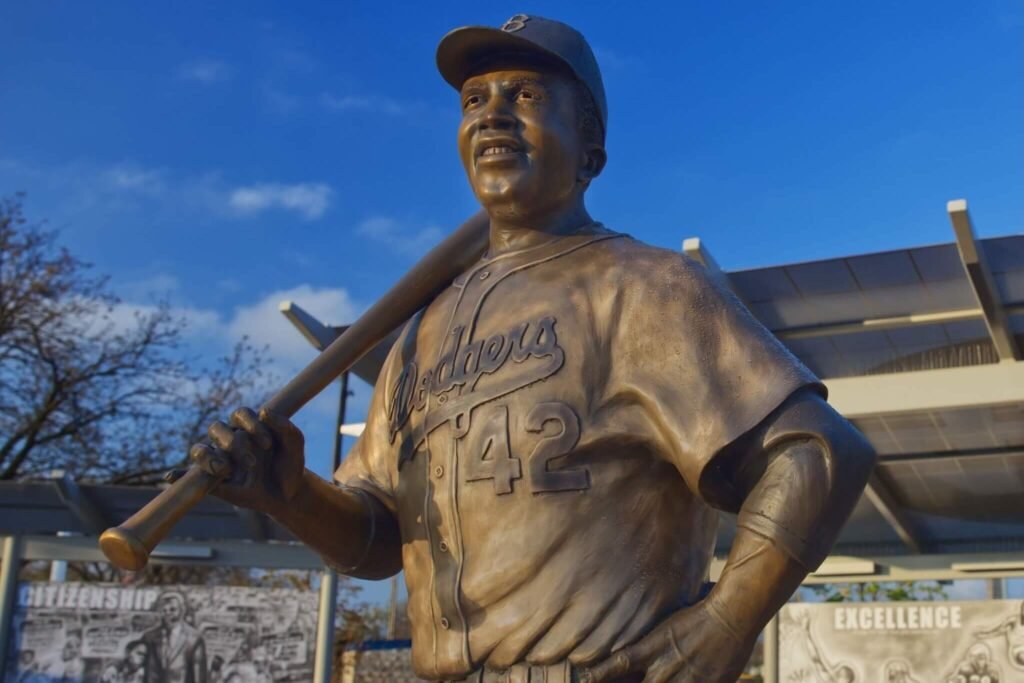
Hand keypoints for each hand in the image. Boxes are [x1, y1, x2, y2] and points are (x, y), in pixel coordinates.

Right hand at [168, 408, 305, 514]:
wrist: (288, 493)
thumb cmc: (289, 464)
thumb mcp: (295, 445)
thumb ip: (286, 427)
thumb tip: (265, 411)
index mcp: (248, 426)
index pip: (240, 413)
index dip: (250, 425)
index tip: (267, 444)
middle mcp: (230, 440)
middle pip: (217, 428)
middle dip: (234, 443)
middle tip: (252, 462)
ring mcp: (219, 460)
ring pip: (199, 450)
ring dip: (209, 458)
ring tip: (225, 470)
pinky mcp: (213, 482)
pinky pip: (189, 477)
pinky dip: (177, 475)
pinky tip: (170, 477)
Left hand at [578, 599, 755, 682]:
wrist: (731, 614)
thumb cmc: (697, 614)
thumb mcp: (665, 625)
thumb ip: (647, 642)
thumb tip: (626, 646)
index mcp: (652, 647)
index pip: (618, 664)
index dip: (599, 674)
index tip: (585, 678)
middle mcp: (665, 667)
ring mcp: (686, 680)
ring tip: (664, 678)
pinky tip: (687, 681)